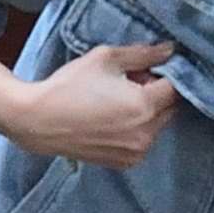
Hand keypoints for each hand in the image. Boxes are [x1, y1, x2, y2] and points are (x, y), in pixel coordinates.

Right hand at [18, 40, 183, 167]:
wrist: (38, 121)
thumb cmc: (69, 86)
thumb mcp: (106, 59)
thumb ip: (143, 54)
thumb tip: (170, 50)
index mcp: (144, 105)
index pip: (175, 87)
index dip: (163, 74)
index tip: (144, 70)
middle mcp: (146, 133)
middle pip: (169, 108)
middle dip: (155, 93)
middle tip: (127, 83)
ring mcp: (136, 151)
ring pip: (157, 125)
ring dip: (146, 113)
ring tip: (115, 102)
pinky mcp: (125, 162)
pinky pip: (142, 141)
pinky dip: (135, 130)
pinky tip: (110, 120)